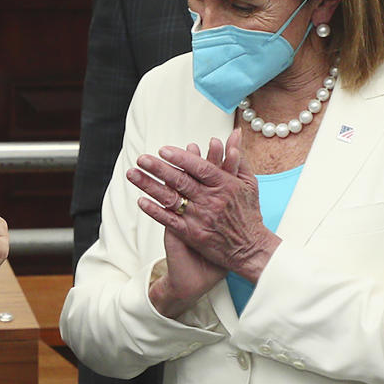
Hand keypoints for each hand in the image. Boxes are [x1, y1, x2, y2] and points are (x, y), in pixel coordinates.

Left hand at [128, 129, 279, 282]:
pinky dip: (154, 210)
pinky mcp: (192, 234)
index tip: (163, 149)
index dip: (181, 158)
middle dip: (159, 168)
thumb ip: (238, 159)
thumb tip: (234, 135)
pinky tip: (140, 201)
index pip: (200, 168)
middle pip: (181, 181)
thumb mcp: (249, 183)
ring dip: (149, 186)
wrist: (251, 249)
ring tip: (133, 174)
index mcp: (225, 185)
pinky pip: (169, 220)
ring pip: (171, 199)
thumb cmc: (248, 213)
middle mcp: (211, 200)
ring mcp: (200, 218)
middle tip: (142, 158)